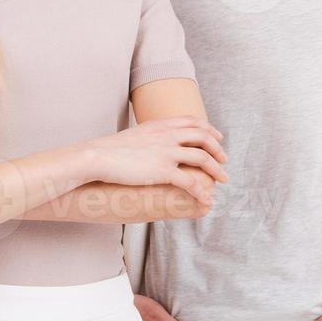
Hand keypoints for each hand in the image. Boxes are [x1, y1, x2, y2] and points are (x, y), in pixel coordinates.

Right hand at [81, 116, 226, 204]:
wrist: (97, 157)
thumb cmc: (111, 149)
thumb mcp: (135, 134)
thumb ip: (149, 134)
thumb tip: (153, 140)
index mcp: (161, 125)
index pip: (193, 121)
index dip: (209, 128)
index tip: (218, 137)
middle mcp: (167, 135)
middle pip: (203, 137)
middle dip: (218, 149)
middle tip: (224, 160)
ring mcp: (166, 152)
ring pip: (202, 158)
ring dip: (216, 170)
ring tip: (222, 180)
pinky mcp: (162, 171)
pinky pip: (190, 181)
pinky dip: (201, 191)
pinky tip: (206, 199)